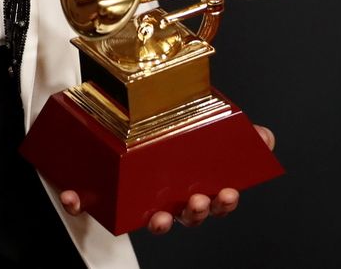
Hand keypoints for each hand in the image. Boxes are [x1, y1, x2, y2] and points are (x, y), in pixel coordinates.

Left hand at [57, 124, 275, 235]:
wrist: (107, 117)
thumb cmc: (160, 132)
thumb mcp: (198, 124)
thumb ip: (232, 130)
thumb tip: (265, 137)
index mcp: (188, 182)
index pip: (213, 200)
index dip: (224, 202)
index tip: (228, 193)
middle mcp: (162, 195)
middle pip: (185, 216)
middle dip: (195, 214)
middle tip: (197, 201)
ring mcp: (131, 197)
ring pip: (145, 219)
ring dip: (157, 223)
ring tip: (160, 216)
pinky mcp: (97, 191)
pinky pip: (86, 203)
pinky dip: (79, 202)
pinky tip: (75, 198)